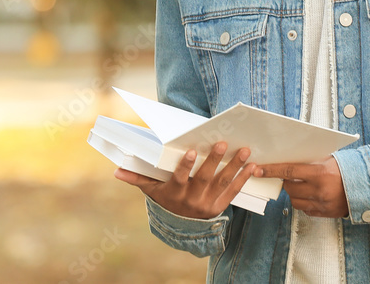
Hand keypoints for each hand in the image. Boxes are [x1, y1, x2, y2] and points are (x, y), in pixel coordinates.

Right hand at [114, 142, 255, 218]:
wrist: (181, 225)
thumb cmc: (166, 198)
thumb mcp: (151, 189)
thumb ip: (136, 178)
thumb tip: (116, 171)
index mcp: (175, 192)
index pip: (180, 177)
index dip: (186, 165)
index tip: (192, 151)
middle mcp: (192, 198)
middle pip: (205, 178)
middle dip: (214, 160)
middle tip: (223, 143)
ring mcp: (208, 202)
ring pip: (222, 182)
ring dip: (235, 166)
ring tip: (245, 150)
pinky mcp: (220, 205)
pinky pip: (234, 191)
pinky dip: (244, 178)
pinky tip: (253, 166)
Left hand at [253, 156, 348, 217]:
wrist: (365, 187)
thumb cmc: (346, 170)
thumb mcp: (327, 160)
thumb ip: (309, 162)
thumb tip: (288, 161)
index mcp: (319, 173)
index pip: (288, 171)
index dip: (271, 171)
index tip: (258, 170)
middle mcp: (319, 190)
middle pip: (289, 188)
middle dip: (286, 182)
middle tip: (290, 177)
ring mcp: (321, 203)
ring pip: (295, 200)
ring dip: (294, 193)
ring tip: (303, 186)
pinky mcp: (324, 213)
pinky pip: (305, 209)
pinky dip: (304, 202)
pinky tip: (311, 195)